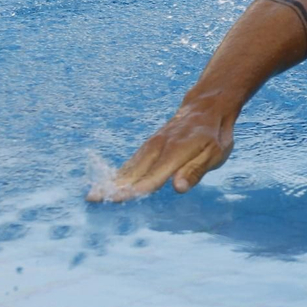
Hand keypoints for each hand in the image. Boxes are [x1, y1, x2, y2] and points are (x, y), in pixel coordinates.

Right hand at [88, 102, 233, 201]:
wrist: (206, 108)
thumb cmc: (214, 135)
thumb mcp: (215, 153)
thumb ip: (195, 171)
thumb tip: (178, 188)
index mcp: (175, 153)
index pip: (152, 176)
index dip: (135, 189)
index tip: (116, 198)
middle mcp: (158, 148)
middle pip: (134, 172)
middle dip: (113, 186)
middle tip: (91, 199)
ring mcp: (152, 146)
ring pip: (129, 166)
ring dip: (110, 181)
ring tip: (92, 194)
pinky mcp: (149, 146)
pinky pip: (132, 162)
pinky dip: (118, 173)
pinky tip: (108, 183)